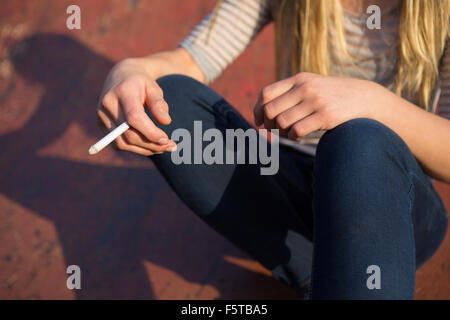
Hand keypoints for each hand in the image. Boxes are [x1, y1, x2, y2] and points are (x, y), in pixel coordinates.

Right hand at [96, 58, 176, 155]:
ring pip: (123, 143)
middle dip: (152, 144)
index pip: (134, 118)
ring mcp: (102, 116)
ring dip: (145, 150)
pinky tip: (151, 146)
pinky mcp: (101, 125)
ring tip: (164, 148)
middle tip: (172, 146)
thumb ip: (159, 104)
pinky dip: (136, 148)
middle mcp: (108, 105)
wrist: (120, 77)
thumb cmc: (141, 83)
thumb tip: (166, 121)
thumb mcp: (153, 88)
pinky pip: (119, 144)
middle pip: (129, 134)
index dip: (151, 132)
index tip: (166, 139)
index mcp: (123, 92)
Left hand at [253, 72, 385, 139]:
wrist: (364, 97)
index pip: (266, 93)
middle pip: (270, 110)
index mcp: (299, 79)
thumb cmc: (331, 95)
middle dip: (268, 124)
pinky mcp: (326, 115)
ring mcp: (316, 101)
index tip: (258, 121)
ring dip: (281, 132)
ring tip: (289, 133)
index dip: (257, 110)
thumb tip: (261, 112)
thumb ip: (289, 93)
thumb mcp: (311, 85)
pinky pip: (297, 130)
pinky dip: (293, 137)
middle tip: (275, 130)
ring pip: (282, 122)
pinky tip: (298, 136)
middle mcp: (305, 87)